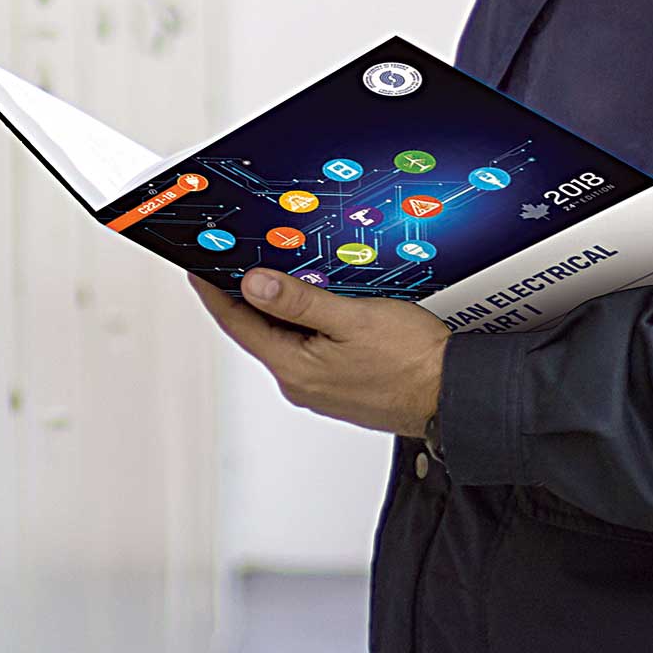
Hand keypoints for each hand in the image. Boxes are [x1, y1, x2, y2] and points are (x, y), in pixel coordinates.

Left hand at [189, 268, 447, 438]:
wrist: (454, 394)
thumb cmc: (412, 361)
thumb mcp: (352, 318)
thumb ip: (300, 301)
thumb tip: (254, 285)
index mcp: (295, 368)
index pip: (238, 324)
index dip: (214, 292)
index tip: (198, 268)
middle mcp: (301, 383)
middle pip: (259, 331)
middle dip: (246, 295)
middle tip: (235, 259)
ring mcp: (320, 388)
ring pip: (286, 338)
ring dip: (280, 307)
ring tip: (278, 272)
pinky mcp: (340, 386)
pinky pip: (309, 348)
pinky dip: (304, 323)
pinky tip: (318, 302)